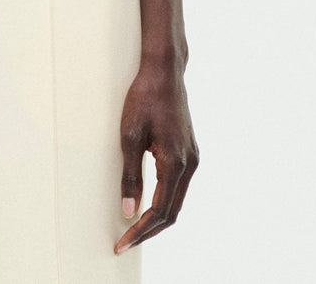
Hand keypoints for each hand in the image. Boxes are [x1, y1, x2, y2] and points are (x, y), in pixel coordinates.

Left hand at [114, 56, 198, 254]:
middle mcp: (190, 164)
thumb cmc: (144, 98)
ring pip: (177, 201)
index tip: (123, 243)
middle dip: (149, 231)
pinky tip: (149, 204)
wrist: (164, 71)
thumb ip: (130, 176)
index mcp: (176, 163)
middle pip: (172, 213)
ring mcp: (193, 158)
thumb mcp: (129, 136)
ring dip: (157, 218)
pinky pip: (178, 186)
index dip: (141, 231)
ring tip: (134, 229)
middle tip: (125, 242)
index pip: (160, 211)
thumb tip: (129, 212)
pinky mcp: (189, 151)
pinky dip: (164, 201)